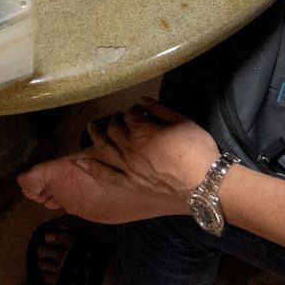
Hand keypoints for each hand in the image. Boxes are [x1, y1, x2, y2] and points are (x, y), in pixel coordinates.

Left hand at [76, 99, 219, 202]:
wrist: (204, 184)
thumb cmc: (197, 150)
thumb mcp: (183, 122)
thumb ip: (160, 109)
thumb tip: (142, 100)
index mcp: (143, 131)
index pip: (131, 115)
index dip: (133, 110)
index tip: (139, 110)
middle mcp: (130, 149)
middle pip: (114, 130)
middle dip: (115, 120)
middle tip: (119, 117)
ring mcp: (128, 168)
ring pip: (104, 149)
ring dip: (95, 136)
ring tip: (91, 127)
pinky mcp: (130, 183)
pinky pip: (106, 176)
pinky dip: (92, 168)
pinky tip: (80, 161)